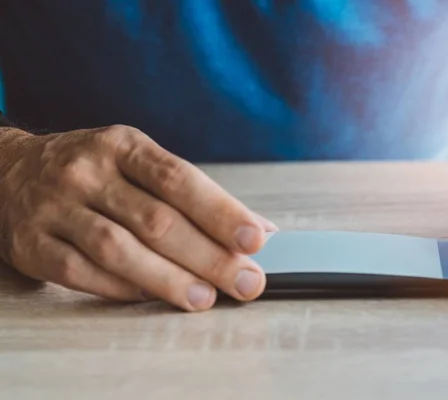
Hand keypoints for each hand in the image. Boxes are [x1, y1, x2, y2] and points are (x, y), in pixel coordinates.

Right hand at [0, 125, 276, 310]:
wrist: (10, 170)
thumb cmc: (92, 170)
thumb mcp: (138, 162)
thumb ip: (194, 195)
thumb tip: (257, 229)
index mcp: (123, 146)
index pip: (179, 179)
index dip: (220, 211)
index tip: (255, 239)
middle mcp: (87, 172)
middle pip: (156, 220)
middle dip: (209, 256)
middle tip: (246, 281)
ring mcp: (55, 207)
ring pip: (119, 249)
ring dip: (169, 279)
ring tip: (206, 297)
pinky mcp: (32, 243)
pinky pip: (82, 273)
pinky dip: (124, 289)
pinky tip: (155, 297)